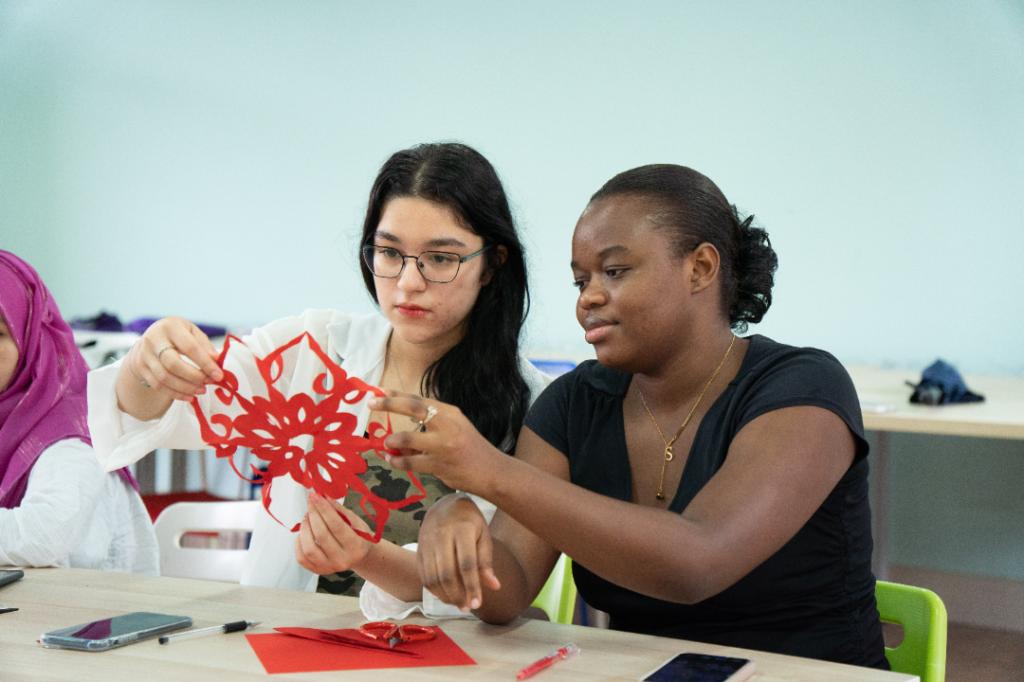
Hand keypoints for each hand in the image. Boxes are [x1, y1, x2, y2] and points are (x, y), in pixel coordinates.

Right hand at [123, 316, 222, 400]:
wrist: (151, 338)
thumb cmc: (177, 335)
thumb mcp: (192, 332)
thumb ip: (204, 345)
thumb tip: (216, 360)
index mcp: (171, 327)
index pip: (190, 347)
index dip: (205, 363)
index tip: (218, 375)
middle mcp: (154, 340)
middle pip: (173, 364)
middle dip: (194, 376)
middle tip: (209, 383)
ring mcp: (144, 355)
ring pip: (164, 378)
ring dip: (186, 387)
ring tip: (201, 390)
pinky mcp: (141, 368)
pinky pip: (158, 386)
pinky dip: (176, 393)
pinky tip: (189, 395)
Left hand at [295, 492, 374, 574]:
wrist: (359, 556)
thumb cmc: (358, 535)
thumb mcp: (355, 521)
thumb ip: (339, 510)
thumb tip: (322, 496)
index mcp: (356, 546)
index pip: (336, 525)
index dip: (323, 509)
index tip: (315, 496)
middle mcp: (342, 560)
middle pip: (321, 535)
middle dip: (313, 515)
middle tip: (311, 503)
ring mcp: (329, 567)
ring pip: (309, 548)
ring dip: (305, 528)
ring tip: (307, 517)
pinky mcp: (318, 570)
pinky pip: (302, 558)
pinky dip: (299, 543)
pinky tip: (304, 533)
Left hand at [369, 392, 503, 492]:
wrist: (492, 472)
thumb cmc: (471, 449)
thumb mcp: (455, 428)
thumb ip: (431, 424)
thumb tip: (400, 427)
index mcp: (450, 412)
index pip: (419, 399)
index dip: (397, 395)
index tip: (379, 391)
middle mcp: (446, 424)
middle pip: (412, 408)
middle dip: (389, 404)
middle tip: (371, 403)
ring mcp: (443, 445)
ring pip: (406, 439)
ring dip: (391, 442)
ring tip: (386, 445)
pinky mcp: (439, 465)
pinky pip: (410, 462)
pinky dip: (398, 461)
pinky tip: (393, 460)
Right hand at [417, 494, 500, 610]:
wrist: (445, 504)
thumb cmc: (469, 521)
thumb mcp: (483, 535)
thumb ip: (486, 561)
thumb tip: (494, 587)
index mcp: (462, 529)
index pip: (467, 564)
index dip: (472, 586)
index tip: (477, 604)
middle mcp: (441, 535)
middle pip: (446, 574)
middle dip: (457, 595)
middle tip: (467, 607)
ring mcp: (427, 542)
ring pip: (432, 578)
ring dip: (444, 596)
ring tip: (458, 603)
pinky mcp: (418, 549)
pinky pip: (423, 575)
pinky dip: (434, 590)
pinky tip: (446, 595)